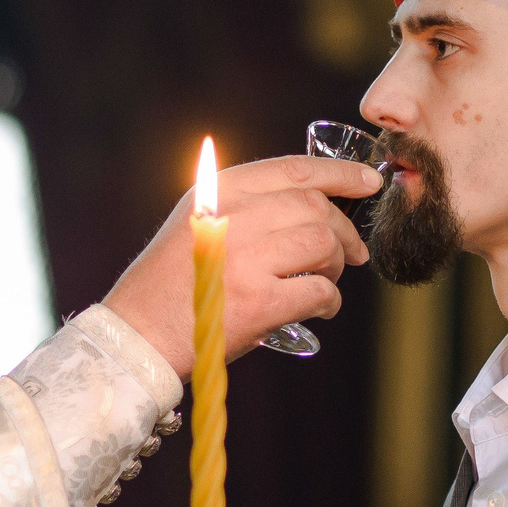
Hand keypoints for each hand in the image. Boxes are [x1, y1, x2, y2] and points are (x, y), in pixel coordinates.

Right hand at [102, 156, 377, 378]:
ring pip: (323, 245)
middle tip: (352, 253)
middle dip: (344, 230)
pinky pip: (319, 291)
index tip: (369, 181)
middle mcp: (234, 216)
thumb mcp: (197, 222)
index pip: (296, 170)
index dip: (341, 173)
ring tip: (325, 281)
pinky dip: (328, 301)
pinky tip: (319, 309)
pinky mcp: (259, 301)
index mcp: (220, 191)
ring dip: (335, 266)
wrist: (137, 336)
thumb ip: (245, 205)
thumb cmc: (171, 286)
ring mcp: (248, 258)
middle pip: (316, 207)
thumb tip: (315, 203)